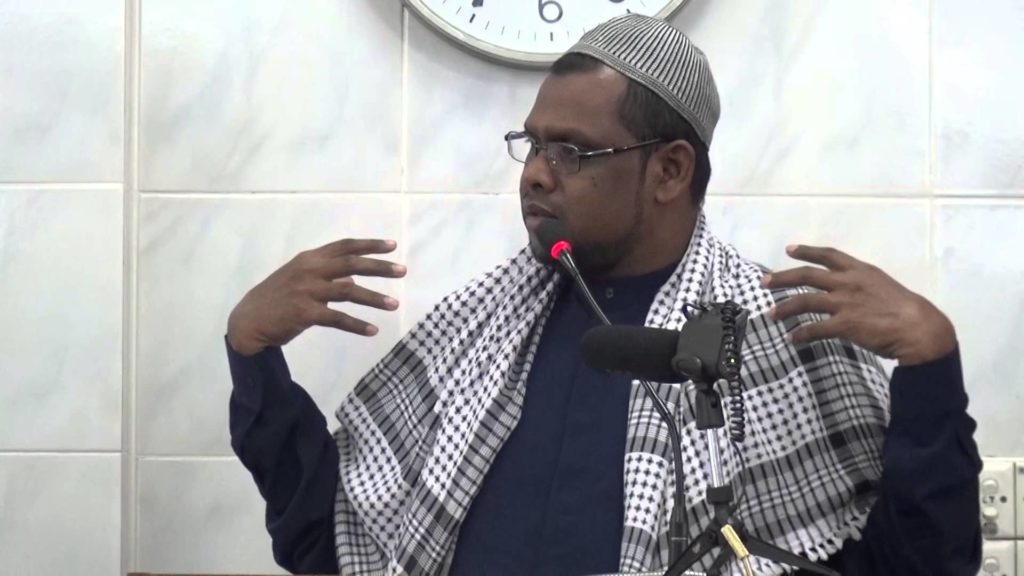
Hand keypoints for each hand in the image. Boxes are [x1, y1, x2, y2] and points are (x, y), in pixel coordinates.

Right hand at [227, 238, 405, 356]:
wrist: (249, 321)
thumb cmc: (277, 299)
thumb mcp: (300, 279)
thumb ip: (326, 276)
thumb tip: (353, 279)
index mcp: (309, 259)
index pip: (344, 246)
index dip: (369, 245)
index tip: (392, 245)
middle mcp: (309, 270)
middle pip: (351, 264)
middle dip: (379, 267)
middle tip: (402, 271)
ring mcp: (307, 291)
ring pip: (348, 291)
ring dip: (374, 298)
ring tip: (394, 305)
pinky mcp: (305, 313)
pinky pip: (337, 318)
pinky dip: (356, 324)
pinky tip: (372, 331)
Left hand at [762, 245, 955, 365]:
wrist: (920, 328)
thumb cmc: (906, 310)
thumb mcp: (883, 287)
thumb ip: (862, 286)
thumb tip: (847, 294)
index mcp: (860, 271)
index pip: (828, 255)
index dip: (807, 251)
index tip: (789, 249)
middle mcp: (848, 282)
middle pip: (807, 276)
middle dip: (782, 277)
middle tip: (764, 282)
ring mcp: (845, 302)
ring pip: (804, 301)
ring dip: (784, 308)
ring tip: (771, 315)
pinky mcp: (844, 324)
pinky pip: (814, 329)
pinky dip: (800, 334)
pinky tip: (792, 339)